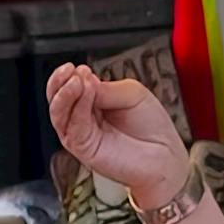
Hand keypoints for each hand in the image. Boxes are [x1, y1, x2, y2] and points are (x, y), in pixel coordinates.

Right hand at [47, 57, 204, 217]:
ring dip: (65, 93)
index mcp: (92, 103)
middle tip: (70, 70)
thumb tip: (84, 83)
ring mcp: (81, 134)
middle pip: (58, 99)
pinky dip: (76, 107)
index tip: (78, 67)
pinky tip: (84, 94)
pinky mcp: (83, 148)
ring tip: (76, 80)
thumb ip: (106, 88)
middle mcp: (83, 119)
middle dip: (59, 82)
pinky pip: (73, 125)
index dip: (69, 76)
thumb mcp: (132, 95)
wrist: (165, 157)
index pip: (69, 87)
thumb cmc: (152, 128)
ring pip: (60, 112)